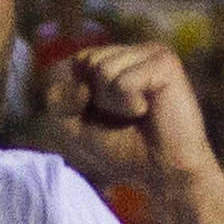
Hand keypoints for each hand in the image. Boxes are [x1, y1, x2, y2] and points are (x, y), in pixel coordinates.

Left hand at [44, 42, 219, 193]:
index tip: (97, 117)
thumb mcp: (75, 125)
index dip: (72, 96)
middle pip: (85, 62)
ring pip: (102, 69)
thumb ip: (59, 100)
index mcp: (112, 59)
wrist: (163, 171)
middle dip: (95, 98)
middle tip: (122, 116)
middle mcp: (131, 51)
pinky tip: (147, 110)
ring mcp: (150, 52)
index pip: (69, 63)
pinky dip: (128, 104)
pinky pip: (123, 82)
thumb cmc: (123, 149)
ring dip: (113, 102)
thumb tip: (81, 84)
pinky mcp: (165, 63)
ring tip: (136, 113)